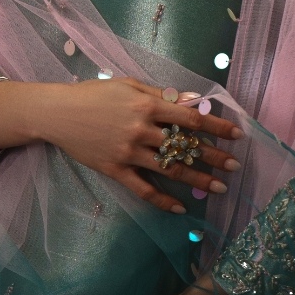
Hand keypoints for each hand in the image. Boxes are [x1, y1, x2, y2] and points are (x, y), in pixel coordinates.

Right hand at [36, 77, 242, 213]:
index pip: (191, 118)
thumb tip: (192, 100)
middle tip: (234, 166)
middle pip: (185, 146)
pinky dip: (162, 200)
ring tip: (219, 187)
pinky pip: (143, 188)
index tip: (236, 135)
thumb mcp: (129, 85)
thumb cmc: (94, 94)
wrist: (57, 113)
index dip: (217, 127)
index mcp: (147, 105)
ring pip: (170, 169)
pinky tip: (179, 208)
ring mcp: (128, 152)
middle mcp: (141, 129)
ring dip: (198, 179)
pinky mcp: (115, 169)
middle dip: (213, 157)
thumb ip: (161, 94)